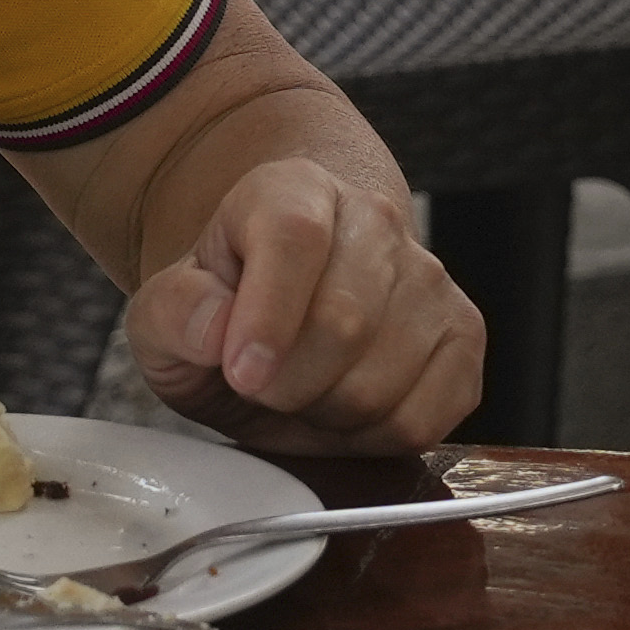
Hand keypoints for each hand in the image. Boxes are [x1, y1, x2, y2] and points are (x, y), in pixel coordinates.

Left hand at [127, 158, 483, 454]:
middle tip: (259, 385)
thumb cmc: (227, 308)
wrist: (287, 308)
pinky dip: (374, 438)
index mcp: (294, 191)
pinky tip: (346, 411)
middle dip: (287, 384)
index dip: (268, 316)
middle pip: (345, 322)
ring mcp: (429, 278)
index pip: (294, 236)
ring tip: (304, 391)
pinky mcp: (463, 337)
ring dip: (327, 415)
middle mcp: (374, 221)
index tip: (241, 374)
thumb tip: (215, 331)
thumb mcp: (167, 310)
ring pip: (382, 383)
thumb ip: (175, 313)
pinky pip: (423, 419)